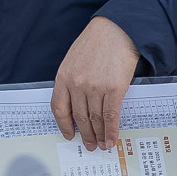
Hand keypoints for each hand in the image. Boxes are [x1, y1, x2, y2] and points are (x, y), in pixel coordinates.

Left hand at [51, 16, 139, 150]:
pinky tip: (111, 138)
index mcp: (63, 77)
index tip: (68, 134)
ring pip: (95, 119)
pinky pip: (110, 116)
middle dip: (85, 134)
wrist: (117, 30)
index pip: (59, 108)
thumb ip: (72, 81)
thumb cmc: (96, 43)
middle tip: (89, 144)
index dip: (63, 124)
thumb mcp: (74, 60)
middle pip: (79, 117)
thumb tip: (77, 104)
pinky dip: (111, 130)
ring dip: (99, 135)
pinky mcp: (114, 89)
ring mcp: (95, 88)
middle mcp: (77, 84)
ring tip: (101, 145)